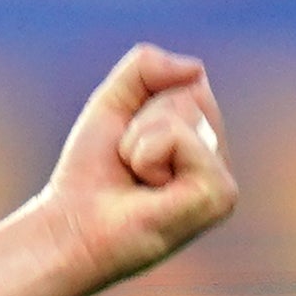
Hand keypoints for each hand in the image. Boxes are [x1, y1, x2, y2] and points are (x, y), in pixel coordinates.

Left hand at [34, 44, 237, 290]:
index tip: (127, 142)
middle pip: (188, 92)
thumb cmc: (92, 173)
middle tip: (129, 165)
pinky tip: (150, 191)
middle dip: (141, 121)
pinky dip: (149, 155)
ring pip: (183, 112)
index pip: (189, 79)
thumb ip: (146, 67)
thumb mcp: (113, 102)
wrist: (72, 228)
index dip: (142, 103)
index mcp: (202, 136)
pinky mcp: (220, 197)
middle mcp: (219, 157)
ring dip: (139, 140)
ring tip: (137, 179)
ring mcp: (223, 179)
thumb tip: (198, 68)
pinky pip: (181, 138)